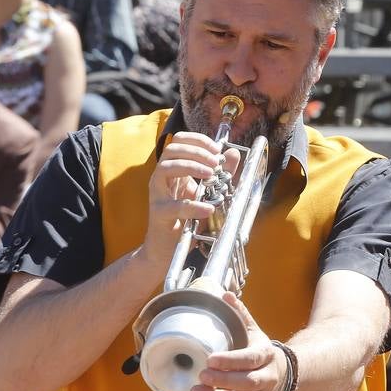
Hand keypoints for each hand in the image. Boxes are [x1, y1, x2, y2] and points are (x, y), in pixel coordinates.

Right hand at [141, 132, 239, 269]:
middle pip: (172, 150)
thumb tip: (232, 153)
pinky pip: (174, 206)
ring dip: (191, 167)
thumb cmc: (186, 220)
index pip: (180, 141)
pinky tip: (208, 208)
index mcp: (174, 170)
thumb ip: (222, 174)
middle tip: (215, 162)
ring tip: (211, 175)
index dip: (198, 140)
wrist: (167, 249)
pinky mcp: (159, 214)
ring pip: (166, 168)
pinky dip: (193, 206)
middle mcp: (162, 178)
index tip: (217, 149)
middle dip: (196, 151)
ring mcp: (158, 195)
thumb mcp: (208, 193)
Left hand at [187, 292, 284, 390]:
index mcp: (266, 356)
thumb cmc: (260, 352)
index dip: (231, 361)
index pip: (249, 359)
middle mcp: (267, 378)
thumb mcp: (254, 332)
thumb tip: (224, 295)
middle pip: (247, 383)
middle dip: (223, 381)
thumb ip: (240, 315)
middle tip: (201, 376)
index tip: (210, 359)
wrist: (282, 376)